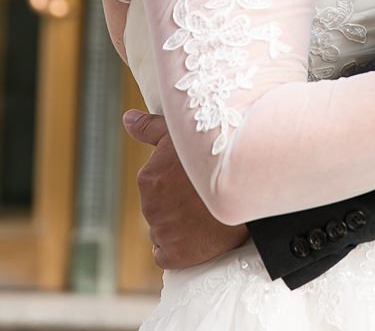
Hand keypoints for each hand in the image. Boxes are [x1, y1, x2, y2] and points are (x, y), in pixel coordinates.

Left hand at [123, 109, 248, 268]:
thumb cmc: (216, 152)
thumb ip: (149, 129)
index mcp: (148, 179)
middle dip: (177, 205)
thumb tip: (127, 118)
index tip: (194, 184)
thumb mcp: (181, 133)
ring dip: (180, 227)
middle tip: (203, 199)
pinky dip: (181, 249)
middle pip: (159, 209)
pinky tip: (198, 236)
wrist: (247, 181)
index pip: (154, 187)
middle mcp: (150, 207)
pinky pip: (168, 255)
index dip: (175, 185)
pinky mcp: (176, 255)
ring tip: (206, 216)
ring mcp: (162, 232)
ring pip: (164, 232)